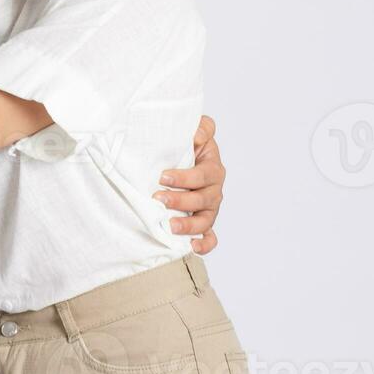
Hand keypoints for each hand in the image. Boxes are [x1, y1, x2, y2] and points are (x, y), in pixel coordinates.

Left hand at [153, 115, 224, 254]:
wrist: (181, 156)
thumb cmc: (186, 144)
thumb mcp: (195, 130)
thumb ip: (202, 127)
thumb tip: (197, 135)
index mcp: (212, 167)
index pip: (202, 175)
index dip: (185, 177)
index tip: (162, 177)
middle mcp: (214, 189)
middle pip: (203, 199)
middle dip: (181, 201)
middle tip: (158, 198)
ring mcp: (210, 207)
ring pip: (206, 220)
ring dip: (189, 225)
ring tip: (170, 225)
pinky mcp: (205, 221)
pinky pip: (211, 237)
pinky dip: (204, 244)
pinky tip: (192, 246)